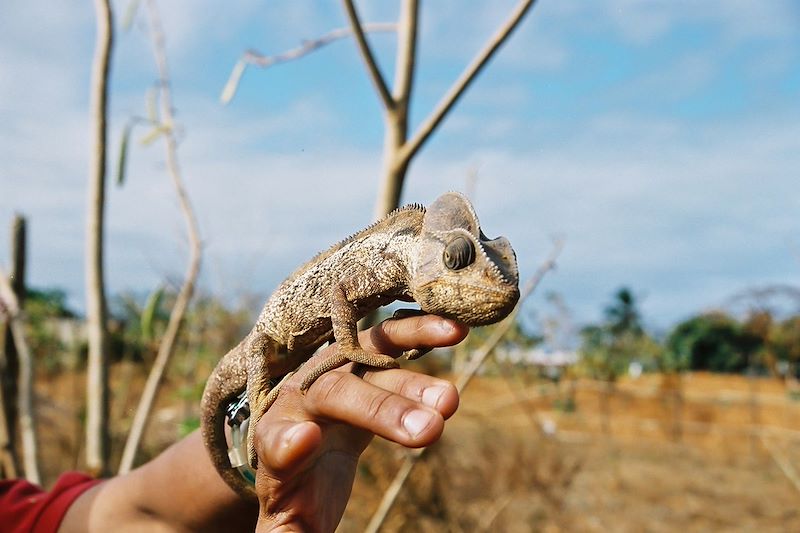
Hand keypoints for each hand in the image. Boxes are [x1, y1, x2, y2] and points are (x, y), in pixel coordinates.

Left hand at [252, 315, 467, 531]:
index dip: (288, 441)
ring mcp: (333, 369)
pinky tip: (453, 331)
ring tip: (450, 403)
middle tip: (428, 433)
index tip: (304, 441)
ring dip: (411, 381)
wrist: (309, 436)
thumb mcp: (290, 520)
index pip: (274, 441)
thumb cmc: (300, 486)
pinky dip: (418, 331)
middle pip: (334, 394)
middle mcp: (302, 396)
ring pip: (369, 364)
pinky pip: (389, 338)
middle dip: (379, 411)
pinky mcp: (362, 356)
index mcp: (275, 441)